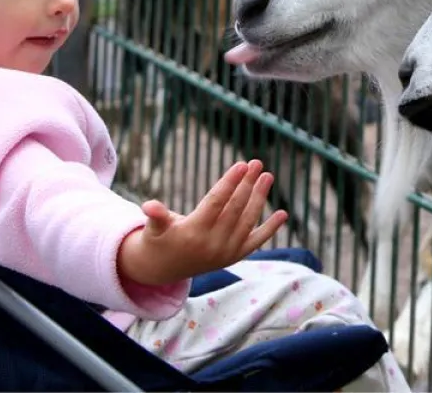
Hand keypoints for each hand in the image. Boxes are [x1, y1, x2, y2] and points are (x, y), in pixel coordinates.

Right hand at [117, 159, 287, 287]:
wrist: (163, 269)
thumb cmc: (159, 238)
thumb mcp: (153, 227)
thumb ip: (156, 216)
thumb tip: (148, 206)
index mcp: (193, 232)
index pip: (217, 202)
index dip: (230, 182)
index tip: (242, 165)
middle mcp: (213, 244)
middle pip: (235, 208)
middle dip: (247, 184)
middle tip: (257, 163)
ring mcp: (226, 252)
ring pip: (248, 221)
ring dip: (259, 198)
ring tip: (267, 176)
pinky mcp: (234, 257)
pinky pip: (255, 242)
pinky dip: (270, 229)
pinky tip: (282, 214)